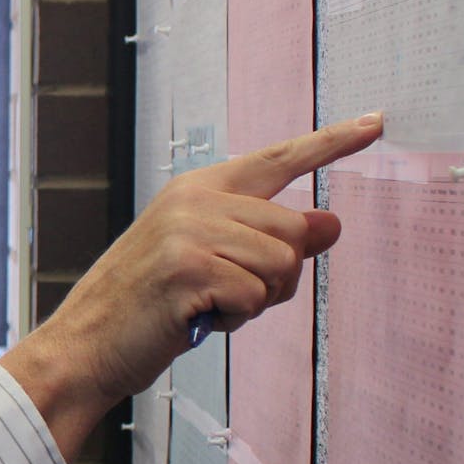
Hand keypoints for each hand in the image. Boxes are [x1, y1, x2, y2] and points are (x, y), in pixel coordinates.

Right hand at [0, 113, 382, 460]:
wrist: (88, 342)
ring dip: (258, 300)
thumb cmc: (151, 306)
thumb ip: (270, 241)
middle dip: (278, 276)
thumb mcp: (213, 263)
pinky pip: (255, 295)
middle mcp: (194, 198)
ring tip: (209, 306)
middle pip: (293, 228)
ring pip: (281, 263)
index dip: (331, 142)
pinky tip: (198, 317)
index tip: (375, 121)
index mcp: (198, 188)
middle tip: (229, 297)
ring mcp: (189, 229)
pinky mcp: (188, 265)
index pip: (277, 159)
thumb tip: (333, 223)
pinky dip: (236, 319)